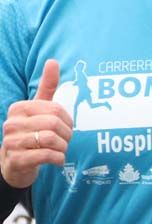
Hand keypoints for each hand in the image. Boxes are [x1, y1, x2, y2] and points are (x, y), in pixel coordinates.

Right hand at [0, 60, 71, 188]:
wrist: (15, 162)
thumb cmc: (32, 131)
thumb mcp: (39, 108)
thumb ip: (47, 86)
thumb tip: (53, 61)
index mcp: (19, 108)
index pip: (55, 109)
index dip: (68, 120)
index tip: (66, 127)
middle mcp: (11, 124)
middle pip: (54, 124)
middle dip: (67, 135)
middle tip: (66, 140)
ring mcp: (11, 142)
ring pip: (51, 140)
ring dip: (63, 147)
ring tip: (61, 149)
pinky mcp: (16, 160)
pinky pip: (46, 155)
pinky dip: (59, 158)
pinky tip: (57, 159)